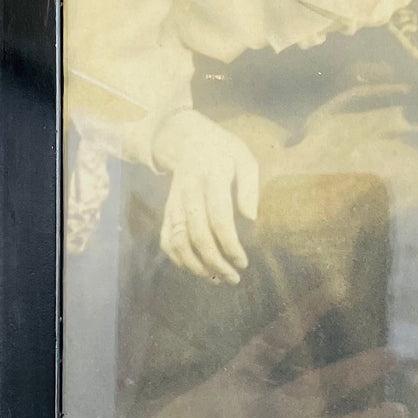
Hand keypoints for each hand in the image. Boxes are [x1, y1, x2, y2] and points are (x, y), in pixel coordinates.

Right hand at [153, 111, 259, 283]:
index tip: (243, 262)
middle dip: (215, 262)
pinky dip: (178, 258)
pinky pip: (166, 239)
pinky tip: (197, 269)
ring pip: (178, 240)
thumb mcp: (244, 158)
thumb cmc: (223, 151)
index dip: (230, 245)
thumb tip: (251, 218)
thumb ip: (250, 186)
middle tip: (233, 278)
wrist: (186, 139)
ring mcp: (174, 202)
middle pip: (197, 234)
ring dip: (196, 266)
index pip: (218, 218)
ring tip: (217, 278)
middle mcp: (188, 192)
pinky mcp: (167, 210)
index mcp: (211, 177)